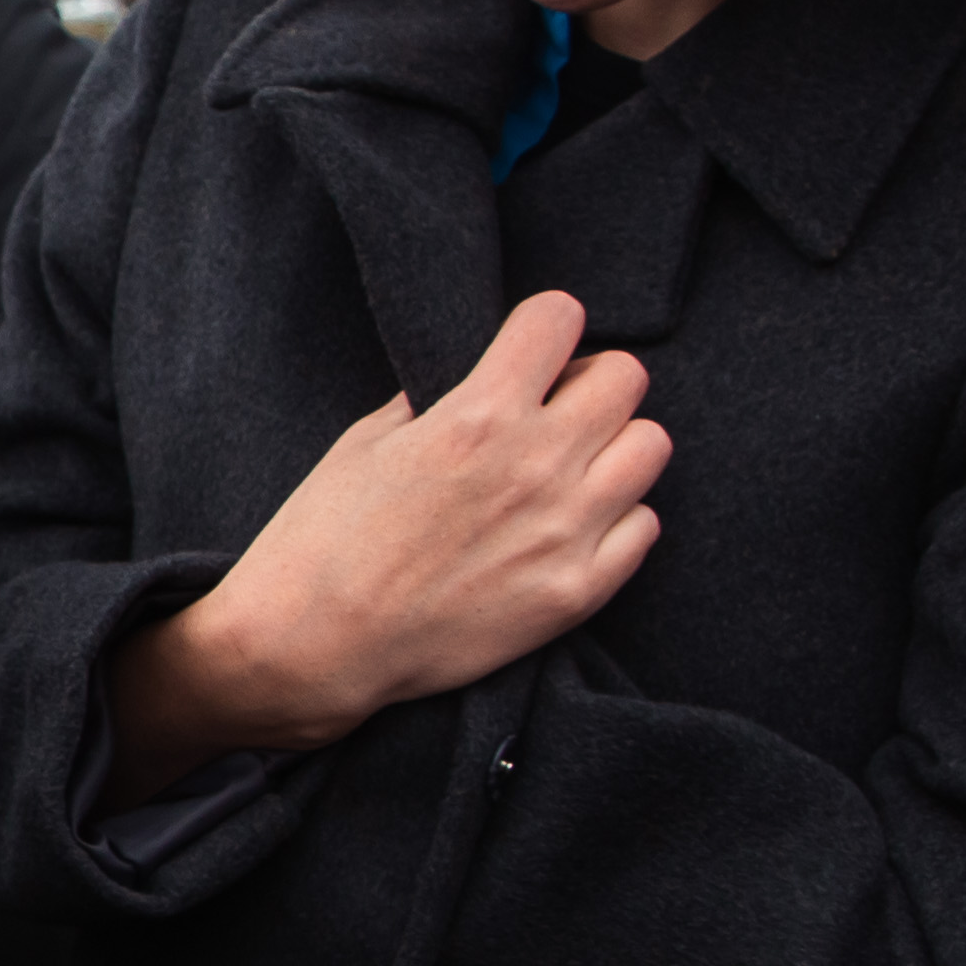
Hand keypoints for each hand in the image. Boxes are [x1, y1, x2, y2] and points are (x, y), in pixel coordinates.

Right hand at [108, 291, 665, 785]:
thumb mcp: (364, 443)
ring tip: (568, 469)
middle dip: (588, 381)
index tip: (529, 349)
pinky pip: (643, 526)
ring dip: (612, 447)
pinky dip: (616, 518)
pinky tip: (568, 527)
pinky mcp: (577, 592)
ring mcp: (565, 532)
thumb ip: (433, 402)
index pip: (559, 317)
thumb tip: (474, 382)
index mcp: (477, 417)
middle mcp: (535, 465)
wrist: (315, 648)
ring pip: (650, 446)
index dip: (542, 326)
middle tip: (553, 410)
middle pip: (625, 377)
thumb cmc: (323, 540)